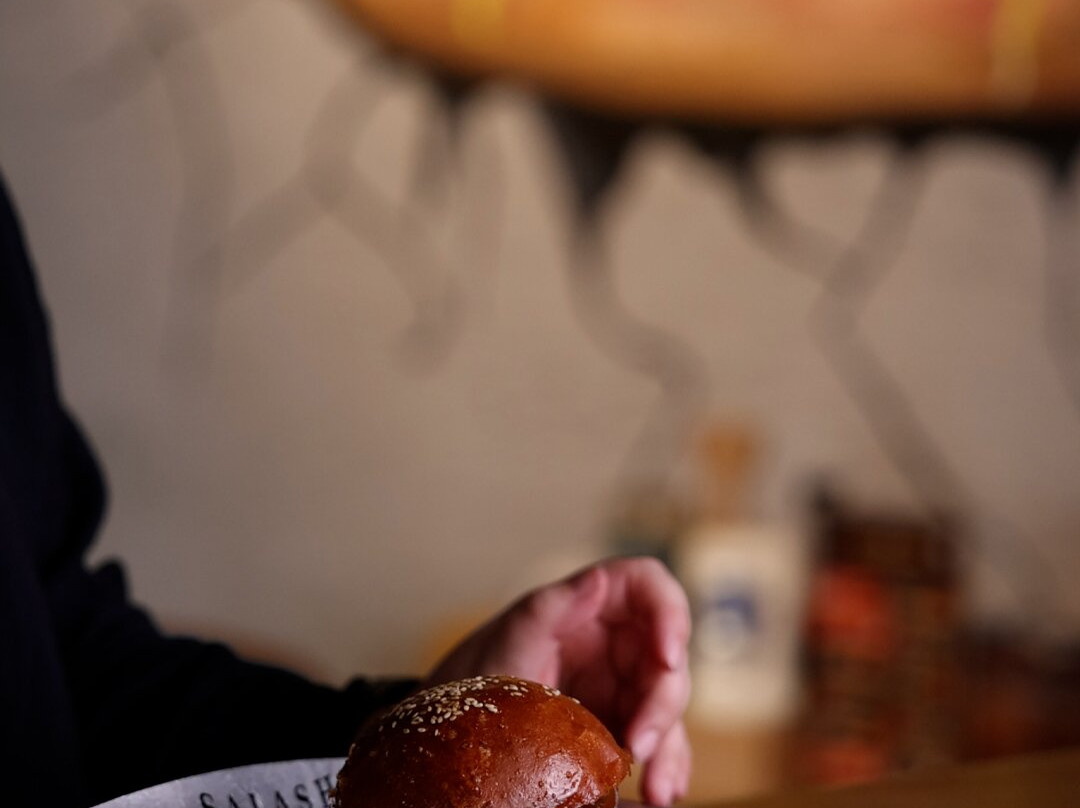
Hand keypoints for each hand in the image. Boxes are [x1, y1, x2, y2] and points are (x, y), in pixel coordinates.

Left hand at [426, 556, 691, 805]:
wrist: (453, 733)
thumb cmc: (476, 672)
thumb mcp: (508, 640)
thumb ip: (549, 608)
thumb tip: (596, 579)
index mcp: (589, 604)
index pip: (647, 586)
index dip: (670, 612)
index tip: (669, 656)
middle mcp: (612, 640)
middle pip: (666, 655)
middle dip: (663, 702)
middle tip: (641, 744)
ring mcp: (619, 683)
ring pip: (666, 704)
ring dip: (668, 747)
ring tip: (657, 789)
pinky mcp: (620, 724)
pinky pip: (656, 741)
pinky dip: (664, 766)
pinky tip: (661, 791)